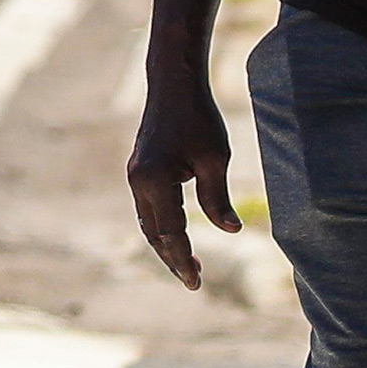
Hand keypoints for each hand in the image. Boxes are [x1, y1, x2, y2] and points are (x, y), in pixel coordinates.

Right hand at [126, 78, 240, 291]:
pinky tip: (176, 235)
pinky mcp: (140, 170)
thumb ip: (217, 198)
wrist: (174, 84)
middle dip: (172, 259)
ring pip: (148, 223)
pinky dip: (161, 227)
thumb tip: (230, 231)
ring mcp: (136, 176)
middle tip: (194, 281)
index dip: (183, 260)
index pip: (169, 233)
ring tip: (187, 264)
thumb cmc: (198, 118)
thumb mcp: (215, 158)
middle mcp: (138, 182)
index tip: (196, 283)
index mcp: (155, 181)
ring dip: (166, 245)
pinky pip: (148, 209)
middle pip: (154, 234)